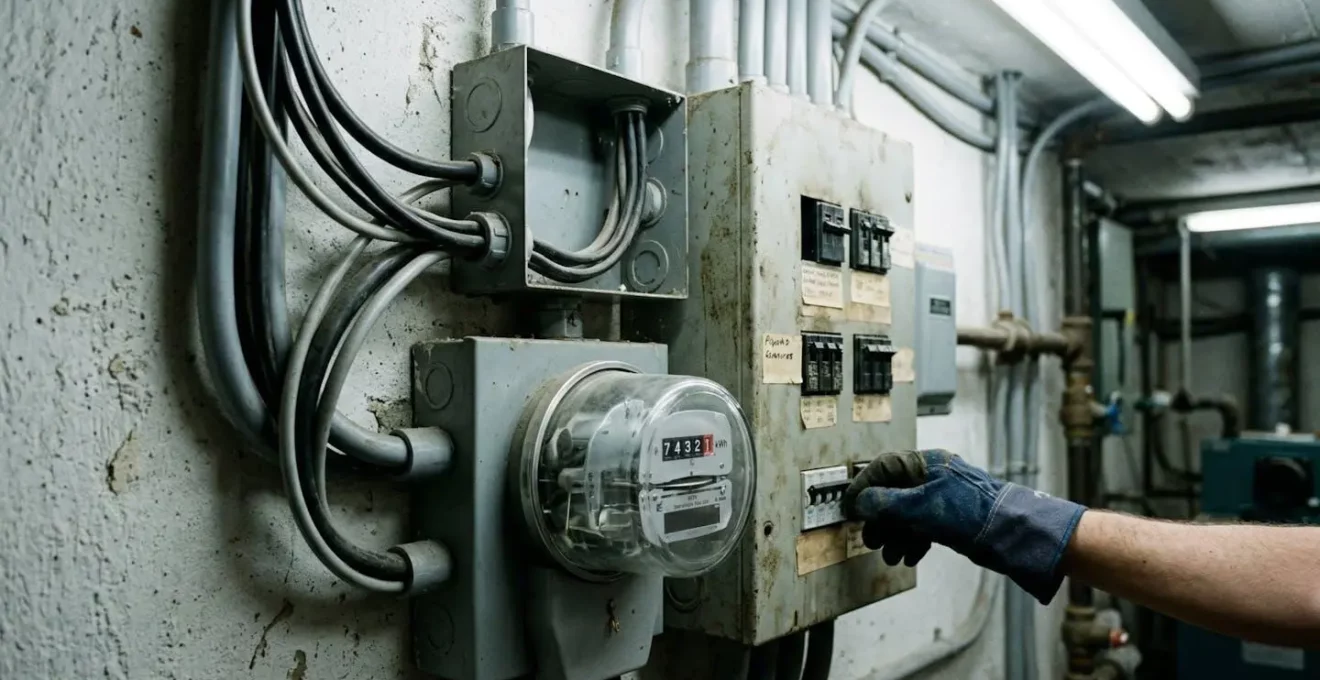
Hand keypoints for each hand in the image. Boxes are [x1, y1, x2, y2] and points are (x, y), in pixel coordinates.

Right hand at [844, 449, 1084, 603]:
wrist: (1013, 534)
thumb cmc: (973, 512)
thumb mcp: (921, 506)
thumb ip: (886, 503)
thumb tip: (860, 502)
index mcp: (925, 464)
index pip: (882, 469)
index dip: (863, 489)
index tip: (850, 508)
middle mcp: (932, 478)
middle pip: (893, 494)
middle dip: (880, 519)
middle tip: (871, 539)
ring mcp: (942, 499)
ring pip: (907, 514)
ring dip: (895, 535)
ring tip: (890, 555)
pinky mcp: (951, 519)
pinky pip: (922, 527)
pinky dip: (913, 541)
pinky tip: (909, 557)